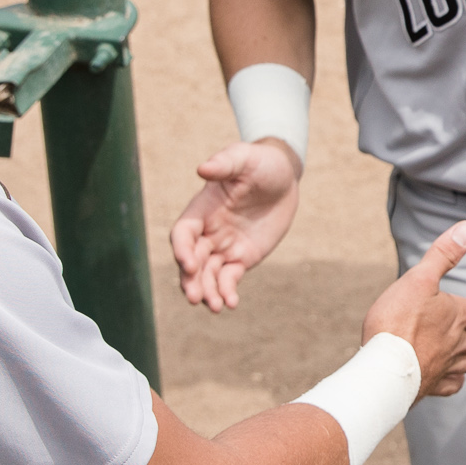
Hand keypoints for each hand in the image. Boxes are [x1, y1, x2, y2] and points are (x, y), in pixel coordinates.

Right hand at [170, 138, 302, 311]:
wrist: (283, 176)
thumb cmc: (260, 162)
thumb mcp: (244, 158)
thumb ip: (224, 164)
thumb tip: (202, 169)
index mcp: (202, 209)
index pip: (183, 233)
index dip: (181, 249)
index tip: (189, 263)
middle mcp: (208, 231)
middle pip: (191, 260)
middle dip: (191, 280)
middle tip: (196, 297)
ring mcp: (224, 246)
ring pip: (207, 275)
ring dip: (207, 291)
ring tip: (216, 306)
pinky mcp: (242, 258)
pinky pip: (229, 278)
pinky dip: (227, 291)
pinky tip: (232, 302)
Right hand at [361, 221, 465, 398]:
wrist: (383, 367)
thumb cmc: (397, 320)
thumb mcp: (420, 278)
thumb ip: (444, 254)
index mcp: (455, 316)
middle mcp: (455, 343)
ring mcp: (443, 365)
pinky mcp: (428, 384)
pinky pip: (449, 384)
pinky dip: (457, 382)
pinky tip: (459, 381)